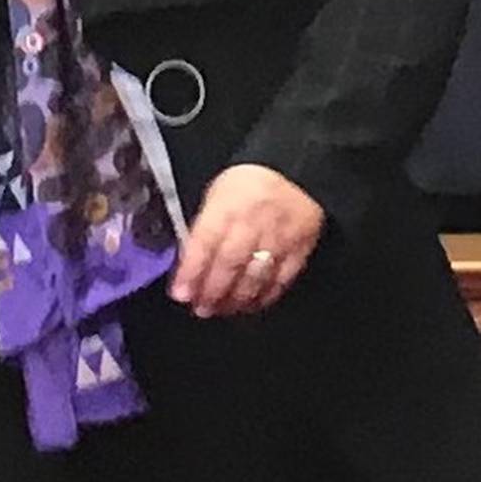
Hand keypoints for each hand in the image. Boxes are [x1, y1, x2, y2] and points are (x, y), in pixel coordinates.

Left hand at [170, 163, 324, 319]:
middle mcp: (254, 223)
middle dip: (212, 292)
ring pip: (255, 277)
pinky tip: (250, 305)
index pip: (205, 242)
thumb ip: (204, 227)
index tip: (180, 293)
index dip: (191, 271)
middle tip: (200, 308)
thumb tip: (189, 264)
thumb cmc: (247, 185)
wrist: (295, 171)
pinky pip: (281, 280)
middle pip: (230, 265)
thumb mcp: (217, 194)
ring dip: (235, 300)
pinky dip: (264, 297)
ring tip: (221, 310)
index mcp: (228, 206)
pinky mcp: (300, 249)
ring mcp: (279, 238)